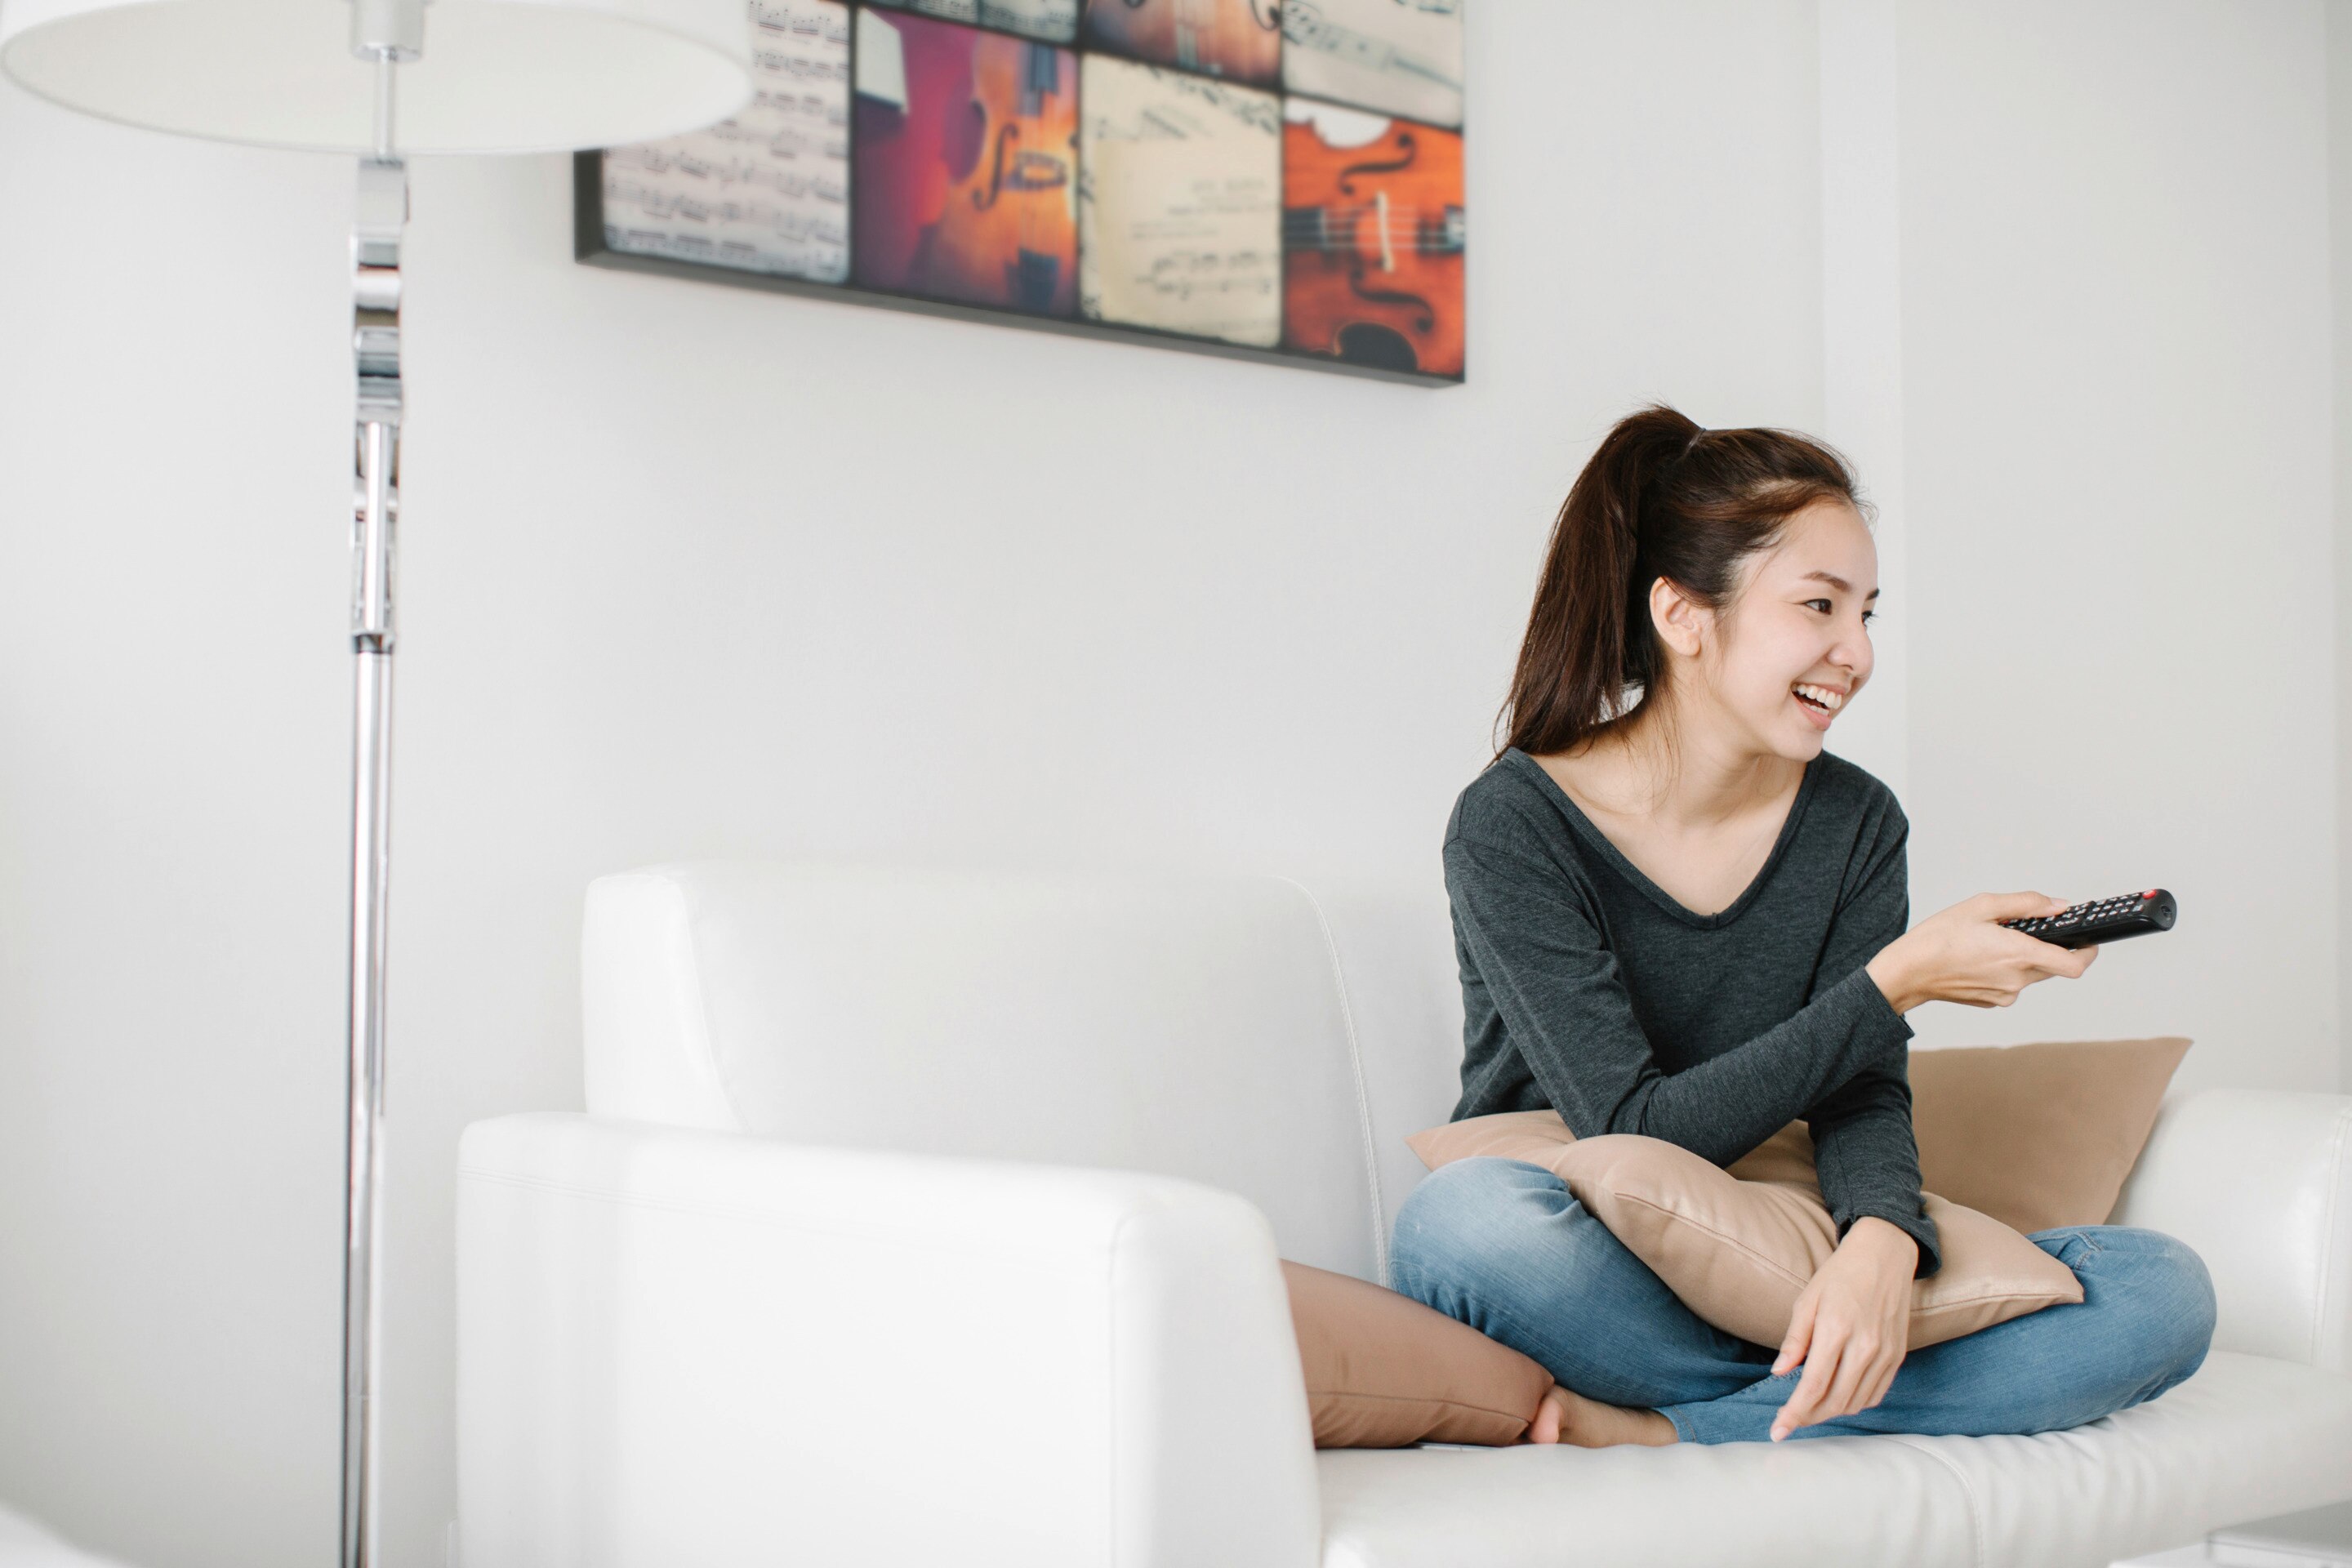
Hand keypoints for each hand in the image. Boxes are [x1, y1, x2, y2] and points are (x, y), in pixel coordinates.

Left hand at [1769, 1216, 1915, 1440]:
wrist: (1884, 1255)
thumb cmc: (1840, 1275)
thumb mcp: (1807, 1299)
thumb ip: (1795, 1339)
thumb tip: (1779, 1373)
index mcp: (1836, 1330)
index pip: (1812, 1386)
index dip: (1794, 1413)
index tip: (1778, 1431)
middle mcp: (1865, 1347)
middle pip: (1835, 1401)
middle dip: (1809, 1417)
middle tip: (1790, 1421)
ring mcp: (1885, 1354)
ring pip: (1856, 1403)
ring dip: (1831, 1413)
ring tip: (1810, 1410)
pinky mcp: (1898, 1356)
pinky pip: (1876, 1393)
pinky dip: (1855, 1403)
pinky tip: (1838, 1398)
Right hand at [1865, 891, 2099, 1014]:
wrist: (1906, 973)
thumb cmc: (1937, 938)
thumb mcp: (1981, 906)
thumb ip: (2026, 903)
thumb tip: (2057, 905)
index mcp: (2019, 954)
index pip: (2075, 965)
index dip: (2088, 953)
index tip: (2088, 941)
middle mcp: (2018, 980)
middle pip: (2053, 966)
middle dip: (2046, 948)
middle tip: (2024, 931)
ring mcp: (2006, 994)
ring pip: (2031, 974)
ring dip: (2022, 959)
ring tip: (1991, 943)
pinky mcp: (1993, 1002)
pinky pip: (2011, 984)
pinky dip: (2004, 970)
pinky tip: (1979, 959)